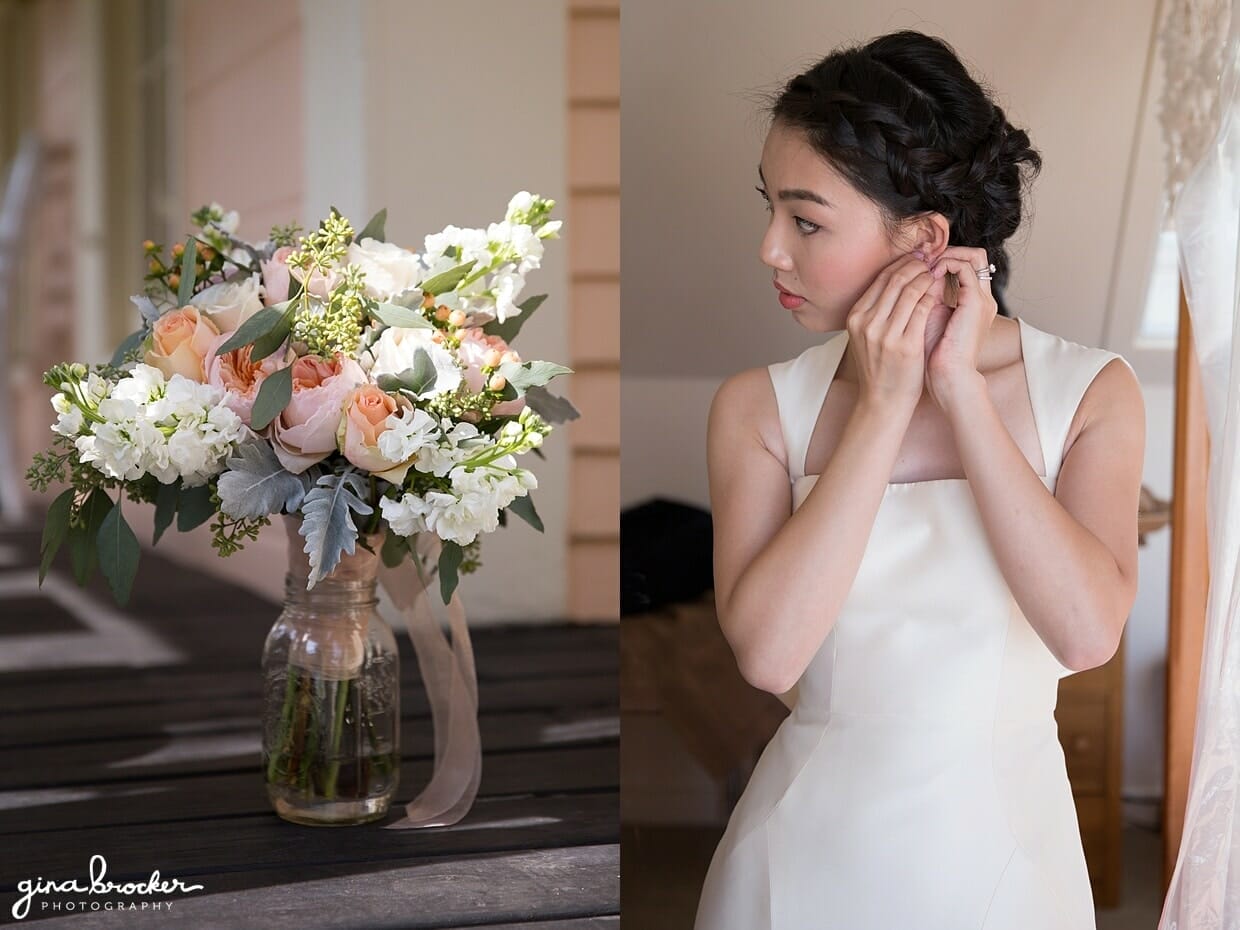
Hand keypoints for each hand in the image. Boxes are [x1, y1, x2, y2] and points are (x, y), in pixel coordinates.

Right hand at [844, 253, 938, 414]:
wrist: (882, 401)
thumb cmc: (879, 368)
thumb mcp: (866, 336)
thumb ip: (874, 312)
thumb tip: (893, 282)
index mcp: (856, 318)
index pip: (880, 280)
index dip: (900, 264)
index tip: (916, 257)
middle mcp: (867, 323)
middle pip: (894, 281)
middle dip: (915, 265)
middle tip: (930, 258)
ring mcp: (885, 334)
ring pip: (909, 291)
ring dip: (926, 277)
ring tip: (938, 272)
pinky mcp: (905, 345)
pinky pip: (922, 309)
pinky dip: (933, 296)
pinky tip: (941, 291)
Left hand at [924, 246, 997, 408]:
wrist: (948, 379)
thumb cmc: (933, 356)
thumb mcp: (926, 320)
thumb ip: (925, 298)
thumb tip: (911, 277)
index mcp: (972, 303)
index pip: (964, 265)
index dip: (941, 258)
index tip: (917, 263)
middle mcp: (981, 298)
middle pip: (972, 255)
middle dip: (944, 252)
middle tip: (920, 257)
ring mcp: (981, 299)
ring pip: (970, 256)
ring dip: (943, 256)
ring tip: (922, 265)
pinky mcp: (976, 302)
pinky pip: (964, 267)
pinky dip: (945, 264)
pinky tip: (927, 275)